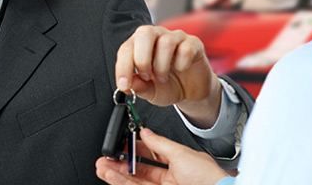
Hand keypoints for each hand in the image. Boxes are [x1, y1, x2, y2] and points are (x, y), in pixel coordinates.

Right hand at [94, 128, 226, 184]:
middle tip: (107, 157)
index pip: (153, 153)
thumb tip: (145, 132)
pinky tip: (112, 177)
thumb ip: (160, 144)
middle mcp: (173, 177)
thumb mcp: (182, 153)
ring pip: (136, 181)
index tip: (122, 143)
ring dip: (117, 173)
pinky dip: (123, 182)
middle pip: (141, 169)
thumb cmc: (209, 178)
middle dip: (122, 162)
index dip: (136, 148)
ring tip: (103, 166)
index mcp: (181, 162)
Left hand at [115, 26, 220, 125]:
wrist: (191, 93)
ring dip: (162, 66)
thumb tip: (128, 85)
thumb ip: (139, 87)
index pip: (127, 48)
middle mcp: (157, 36)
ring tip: (163, 77)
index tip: (124, 85)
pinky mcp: (194, 44)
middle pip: (145, 33)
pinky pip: (186, 49)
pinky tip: (181, 69)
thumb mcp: (150, 91)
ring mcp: (176, 37)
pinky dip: (182, 64)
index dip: (123, 66)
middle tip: (146, 77)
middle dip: (142, 59)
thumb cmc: (167, 86)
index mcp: (140, 45)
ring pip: (166, 42)